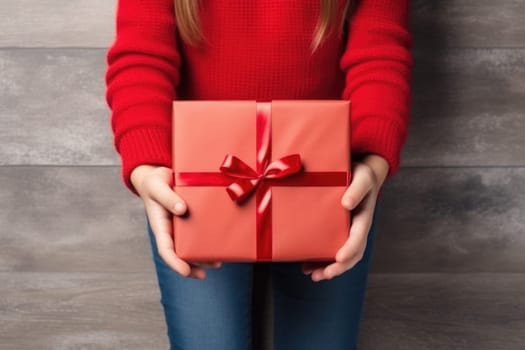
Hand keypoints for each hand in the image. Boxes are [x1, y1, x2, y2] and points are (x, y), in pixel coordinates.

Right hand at [131, 164, 221, 278]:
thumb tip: (181, 209)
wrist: (160, 174)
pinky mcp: (193, 218)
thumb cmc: (154, 182)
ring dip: (204, 256)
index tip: (185, 271)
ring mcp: (182, 225)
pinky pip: (201, 231)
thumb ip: (167, 197)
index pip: (165, 249)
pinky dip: (209, 238)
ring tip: (218, 262)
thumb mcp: (157, 187)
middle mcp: (172, 230)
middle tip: (207, 271)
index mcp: (160, 226)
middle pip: (181, 253)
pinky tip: (221, 242)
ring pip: (193, 245)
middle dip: (193, 265)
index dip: (175, 262)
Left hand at [302, 154, 388, 281]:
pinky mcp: (336, 230)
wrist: (360, 173)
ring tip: (314, 275)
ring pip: (341, 256)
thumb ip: (356, 189)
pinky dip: (320, 260)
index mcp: (364, 217)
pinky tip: (307, 266)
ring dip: (328, 268)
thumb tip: (346, 203)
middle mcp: (356, 228)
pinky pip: (330, 249)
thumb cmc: (361, 175)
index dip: (350, 249)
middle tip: (323, 274)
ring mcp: (347, 231)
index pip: (359, 237)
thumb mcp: (362, 177)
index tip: (339, 258)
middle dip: (338, 267)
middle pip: (352, 254)